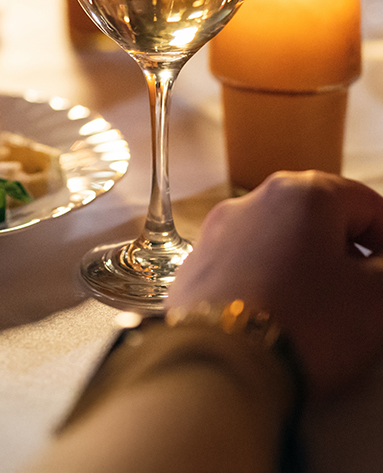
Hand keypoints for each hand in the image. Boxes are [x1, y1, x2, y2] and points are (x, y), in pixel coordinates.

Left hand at [167, 171, 382, 394]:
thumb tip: (378, 266)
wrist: (220, 366)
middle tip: (364, 293)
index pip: (366, 203)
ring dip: (305, 266)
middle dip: (347, 251)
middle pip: (318, 218)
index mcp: (303, 193)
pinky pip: (245, 266)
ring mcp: (216, 231)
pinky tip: (278, 319)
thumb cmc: (307, 322)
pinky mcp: (194, 267)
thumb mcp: (375, 299)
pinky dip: (267, 283)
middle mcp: (254, 199)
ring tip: (321, 310)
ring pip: (278, 241)